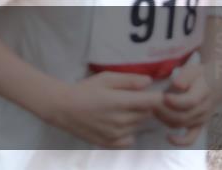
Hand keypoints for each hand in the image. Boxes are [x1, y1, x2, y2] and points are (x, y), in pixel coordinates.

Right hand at [45, 72, 163, 148]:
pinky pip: (131, 138)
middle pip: (148, 114)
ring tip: (117, 110)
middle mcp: (123, 120)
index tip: (154, 94)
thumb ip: (129, 80)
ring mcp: (118, 134)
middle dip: (143, 106)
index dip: (159, 98)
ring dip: (134, 118)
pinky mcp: (112, 144)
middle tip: (128, 99)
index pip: (155, 102)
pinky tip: (114, 123)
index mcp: (121, 102)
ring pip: (139, 125)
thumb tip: (150, 83)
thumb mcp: (105, 78)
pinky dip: (127, 131)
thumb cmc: (84, 89)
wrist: (62, 107)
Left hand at [154, 64, 214, 145]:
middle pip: (183, 115)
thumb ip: (185, 77)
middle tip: (150, 103)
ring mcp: (202, 119)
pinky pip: (192, 137)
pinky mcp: (199, 125)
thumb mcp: (193, 69)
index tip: (163, 96)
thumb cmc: (200, 75)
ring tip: (152, 109)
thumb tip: (177, 85)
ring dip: (165, 119)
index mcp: (204, 93)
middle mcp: (204, 109)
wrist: (215, 83)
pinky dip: (181, 141)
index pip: (190, 101)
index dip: (175, 101)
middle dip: (163, 111)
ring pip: (182, 123)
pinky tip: (169, 138)